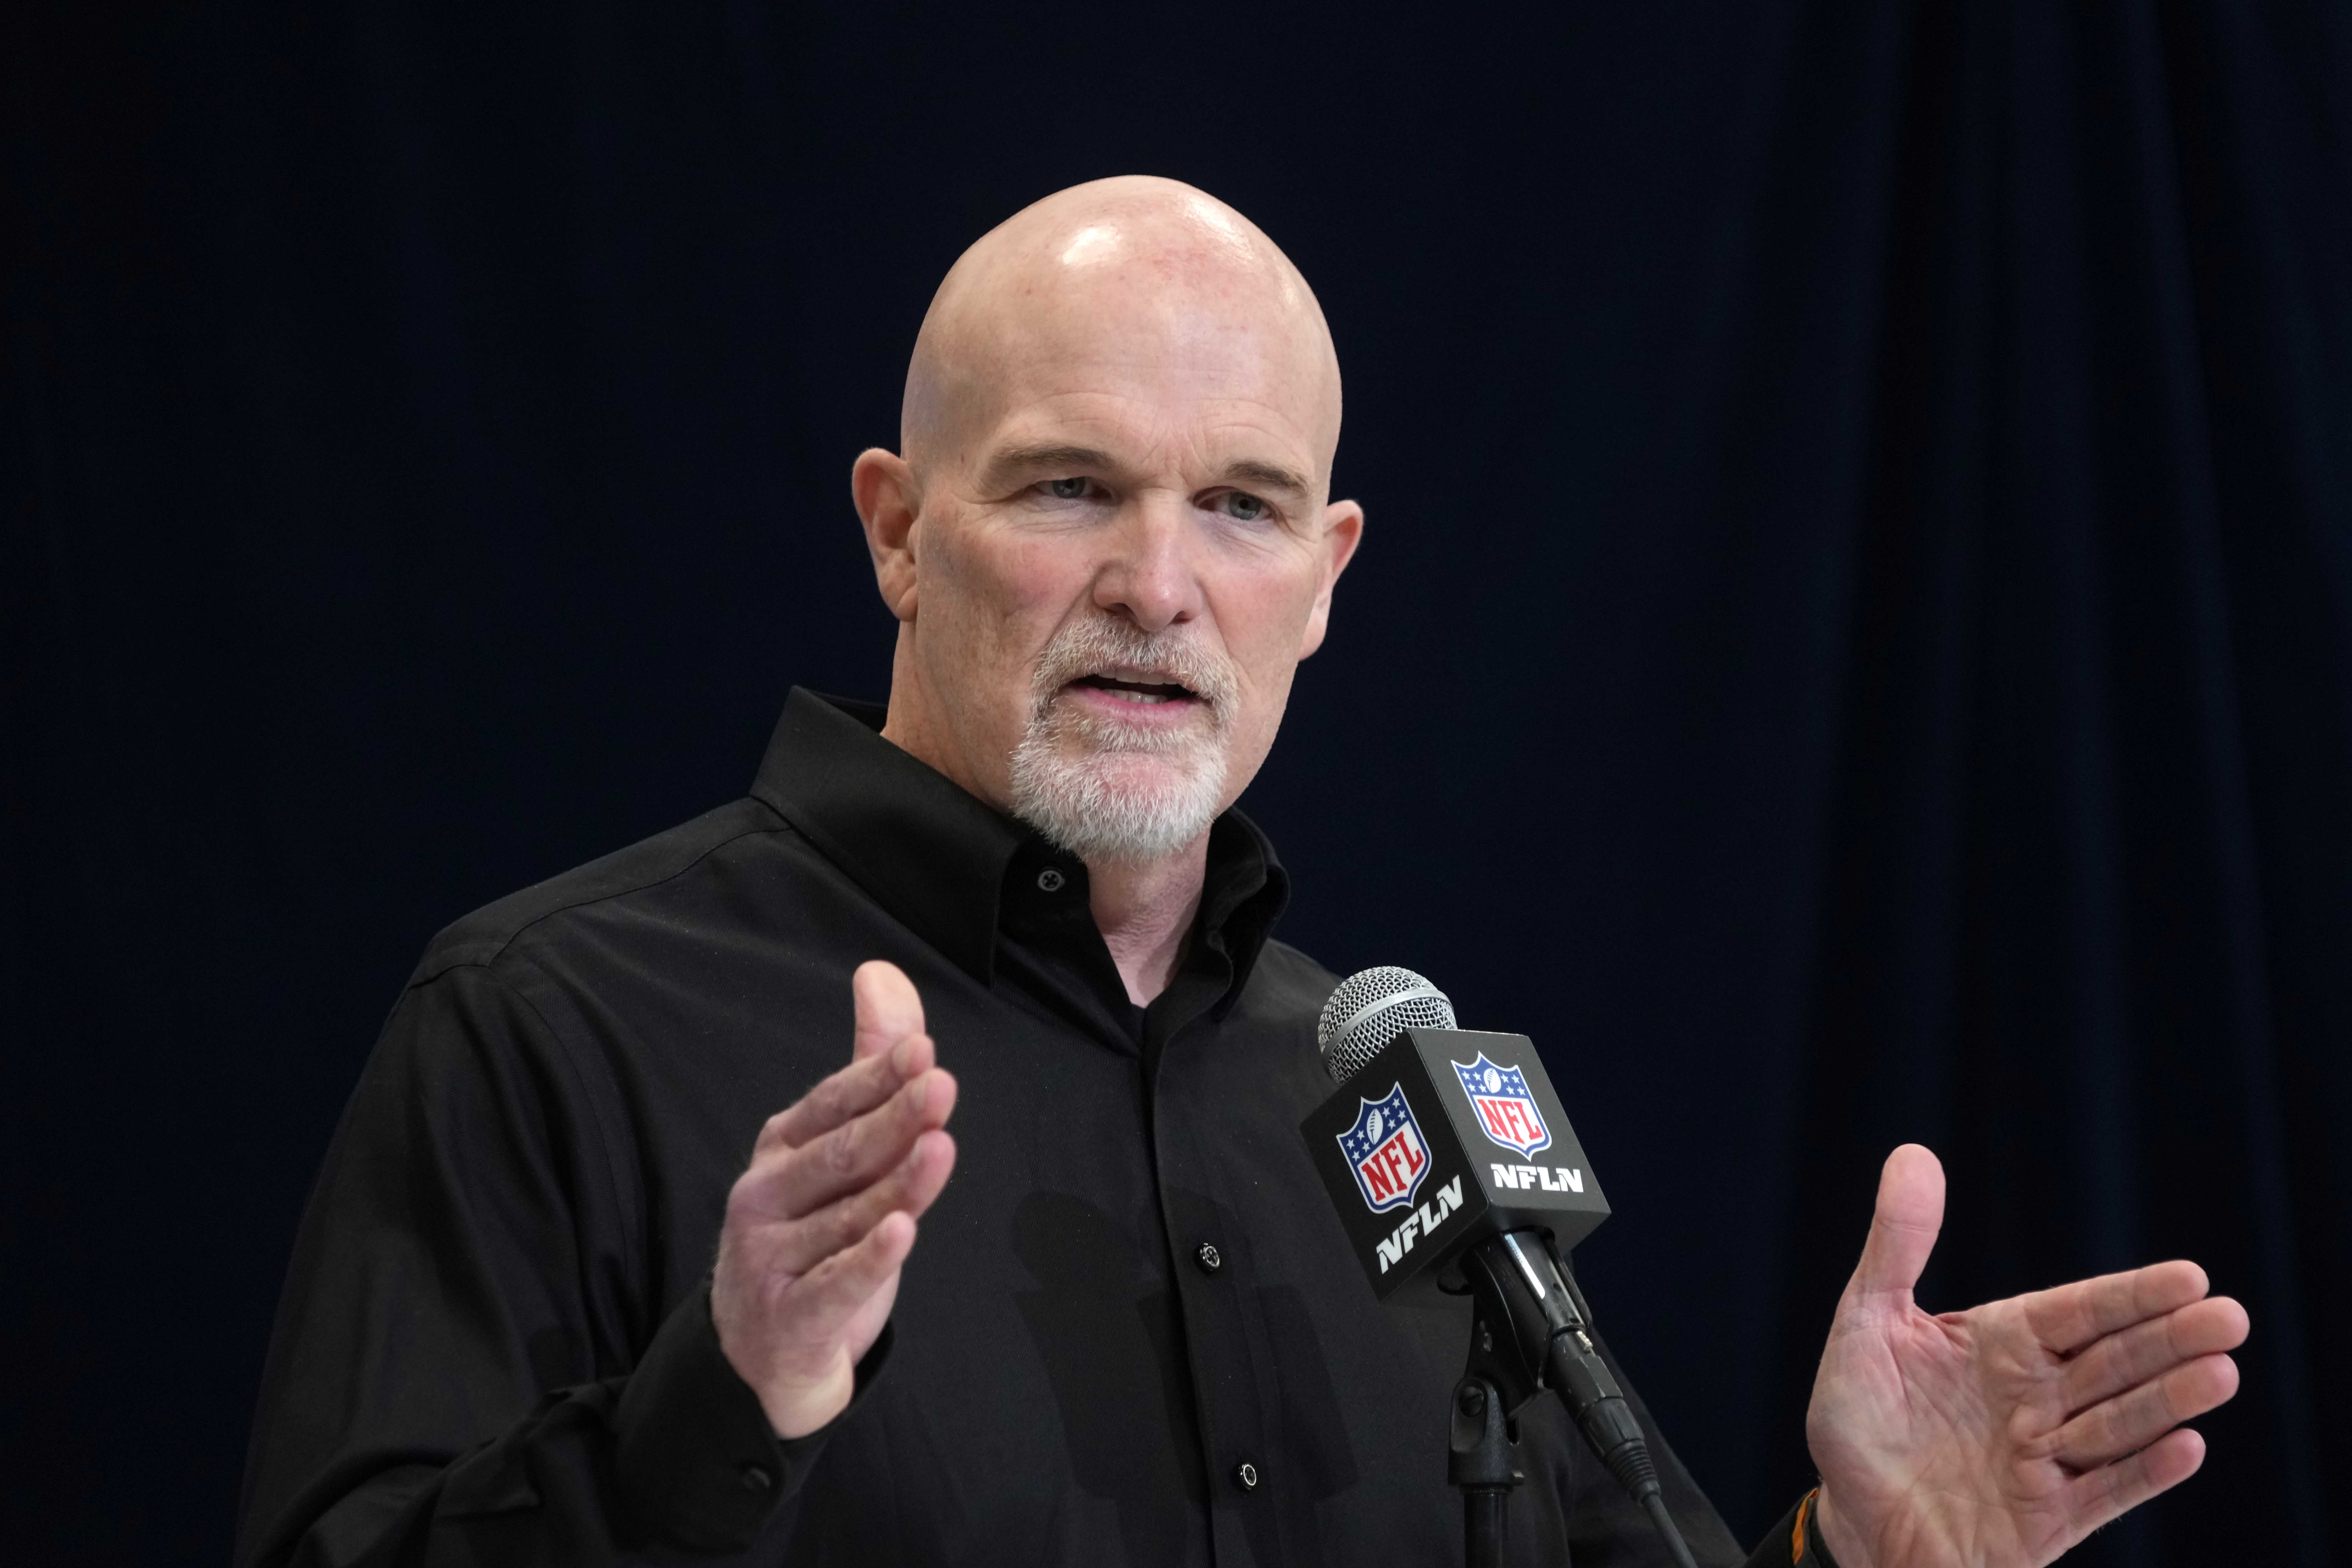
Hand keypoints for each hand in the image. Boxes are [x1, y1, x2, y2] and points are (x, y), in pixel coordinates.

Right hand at [712, 960, 957, 1437]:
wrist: (762, 1351)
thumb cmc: (813, 1233)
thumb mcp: (841, 1150)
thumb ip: (868, 1066)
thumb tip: (880, 972)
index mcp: (780, 1147)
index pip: (833, 1104)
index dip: (877, 1078)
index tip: (924, 1053)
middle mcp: (765, 1196)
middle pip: (842, 1155)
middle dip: (893, 1120)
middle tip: (940, 1087)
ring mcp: (769, 1258)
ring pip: (848, 1217)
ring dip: (896, 1185)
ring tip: (939, 1148)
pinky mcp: (789, 1318)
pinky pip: (837, 1284)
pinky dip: (870, 1261)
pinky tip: (902, 1233)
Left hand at [1806, 1145, 2247, 1567]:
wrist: (1848, 1518)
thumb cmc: (1857, 1421)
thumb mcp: (1866, 1322)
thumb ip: (1897, 1244)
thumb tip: (1913, 1154)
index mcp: (2001, 1346)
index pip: (2077, 1312)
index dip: (2130, 1295)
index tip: (2189, 1276)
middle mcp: (2034, 1399)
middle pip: (2113, 1361)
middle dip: (2170, 1339)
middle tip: (2229, 1317)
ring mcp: (2045, 1461)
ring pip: (2118, 1423)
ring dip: (2169, 1399)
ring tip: (2220, 1372)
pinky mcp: (2045, 1519)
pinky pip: (2103, 1492)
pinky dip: (2144, 1471)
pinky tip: (2187, 1445)